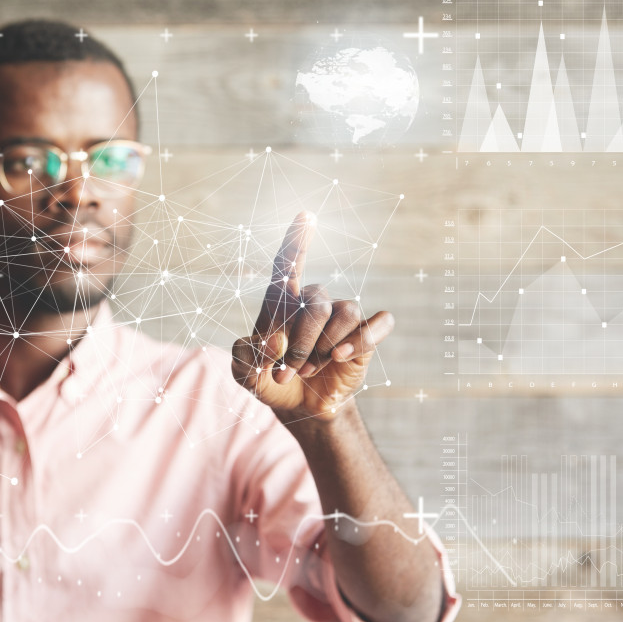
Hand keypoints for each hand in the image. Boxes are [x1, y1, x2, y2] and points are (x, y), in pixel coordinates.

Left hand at [231, 212, 394, 422]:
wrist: (300, 406)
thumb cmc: (270, 381)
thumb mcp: (245, 375)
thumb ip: (245, 357)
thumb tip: (273, 341)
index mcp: (281, 303)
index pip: (288, 264)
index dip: (296, 240)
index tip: (306, 215)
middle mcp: (313, 303)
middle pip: (316, 301)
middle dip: (302, 343)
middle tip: (289, 371)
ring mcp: (340, 318)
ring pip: (345, 310)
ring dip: (326, 347)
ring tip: (312, 369)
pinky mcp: (364, 336)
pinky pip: (378, 322)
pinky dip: (362, 339)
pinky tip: (341, 357)